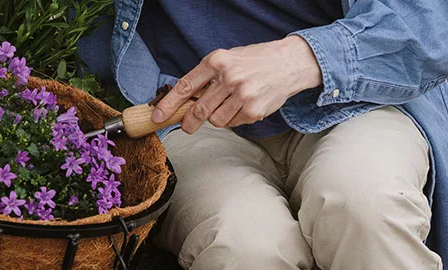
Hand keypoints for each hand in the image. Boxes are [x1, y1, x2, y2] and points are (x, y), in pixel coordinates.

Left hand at [153, 36, 321, 133]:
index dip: (168, 104)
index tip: (158, 116)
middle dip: (188, 122)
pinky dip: (233, 119)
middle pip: (198, 110)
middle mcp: (229, 77)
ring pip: (215, 120)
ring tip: (228, 105)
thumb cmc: (254, 61)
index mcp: (217, 61)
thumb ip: (207, 77)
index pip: (185, 87)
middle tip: (186, 126)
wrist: (289, 63)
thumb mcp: (227, 59)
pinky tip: (243, 106)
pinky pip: (233, 124)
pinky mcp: (254, 110)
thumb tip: (183, 101)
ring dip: (216, 118)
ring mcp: (242, 95)